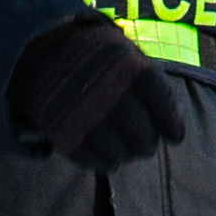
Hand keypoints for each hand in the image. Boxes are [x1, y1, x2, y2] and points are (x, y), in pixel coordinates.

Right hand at [7, 12, 193, 170]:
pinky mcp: (62, 132)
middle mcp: (106, 90)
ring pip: (120, 154)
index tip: (176, 136)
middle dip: (147, 144)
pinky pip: (93, 161)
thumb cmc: (95, 58)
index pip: (161, 103)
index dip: (172, 124)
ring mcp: (83, 113)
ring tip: (125, 150)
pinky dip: (103, 162)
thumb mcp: (124, 53)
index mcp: (126, 66)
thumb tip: (174, 124)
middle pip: (142, 135)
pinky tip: (107, 156)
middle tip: (145, 144)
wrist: (39, 53)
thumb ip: (150, 83)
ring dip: (126, 155)